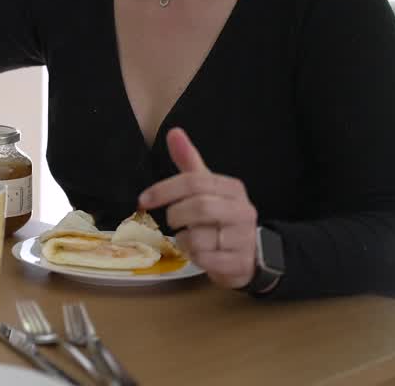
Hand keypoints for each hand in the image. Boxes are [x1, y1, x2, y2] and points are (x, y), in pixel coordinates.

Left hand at [138, 127, 257, 289]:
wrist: (251, 252)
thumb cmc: (221, 216)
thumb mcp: (206, 187)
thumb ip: (189, 162)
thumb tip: (174, 132)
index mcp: (231, 188)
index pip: (194, 182)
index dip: (164, 190)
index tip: (143, 200)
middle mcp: (242, 210)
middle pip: (199, 208)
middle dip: (176, 216)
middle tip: (172, 221)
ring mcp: (244, 238)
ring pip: (200, 238)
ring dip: (184, 240)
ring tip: (189, 239)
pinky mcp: (240, 262)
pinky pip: (206, 259)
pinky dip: (195, 257)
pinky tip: (200, 253)